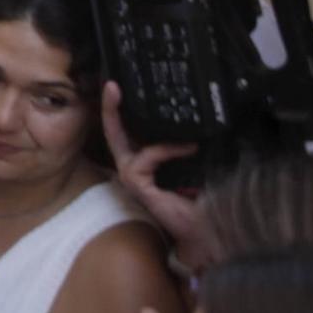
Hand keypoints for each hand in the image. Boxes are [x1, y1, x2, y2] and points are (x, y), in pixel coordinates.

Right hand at [101, 83, 212, 269]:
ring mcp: (129, 175)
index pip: (124, 131)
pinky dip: (167, 150)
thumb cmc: (196, 198)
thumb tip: (191, 118)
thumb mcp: (188, 163)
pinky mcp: (135, 183)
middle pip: (112, 131)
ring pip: (125, 141)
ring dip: (151, 132)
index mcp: (141, 160)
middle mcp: (130, 166)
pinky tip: (188, 150)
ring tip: (175, 126)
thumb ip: (179, 145)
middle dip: (110, 107)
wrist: (202, 226)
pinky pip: (146, 157)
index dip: (117, 109)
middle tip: (112, 86)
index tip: (115, 86)